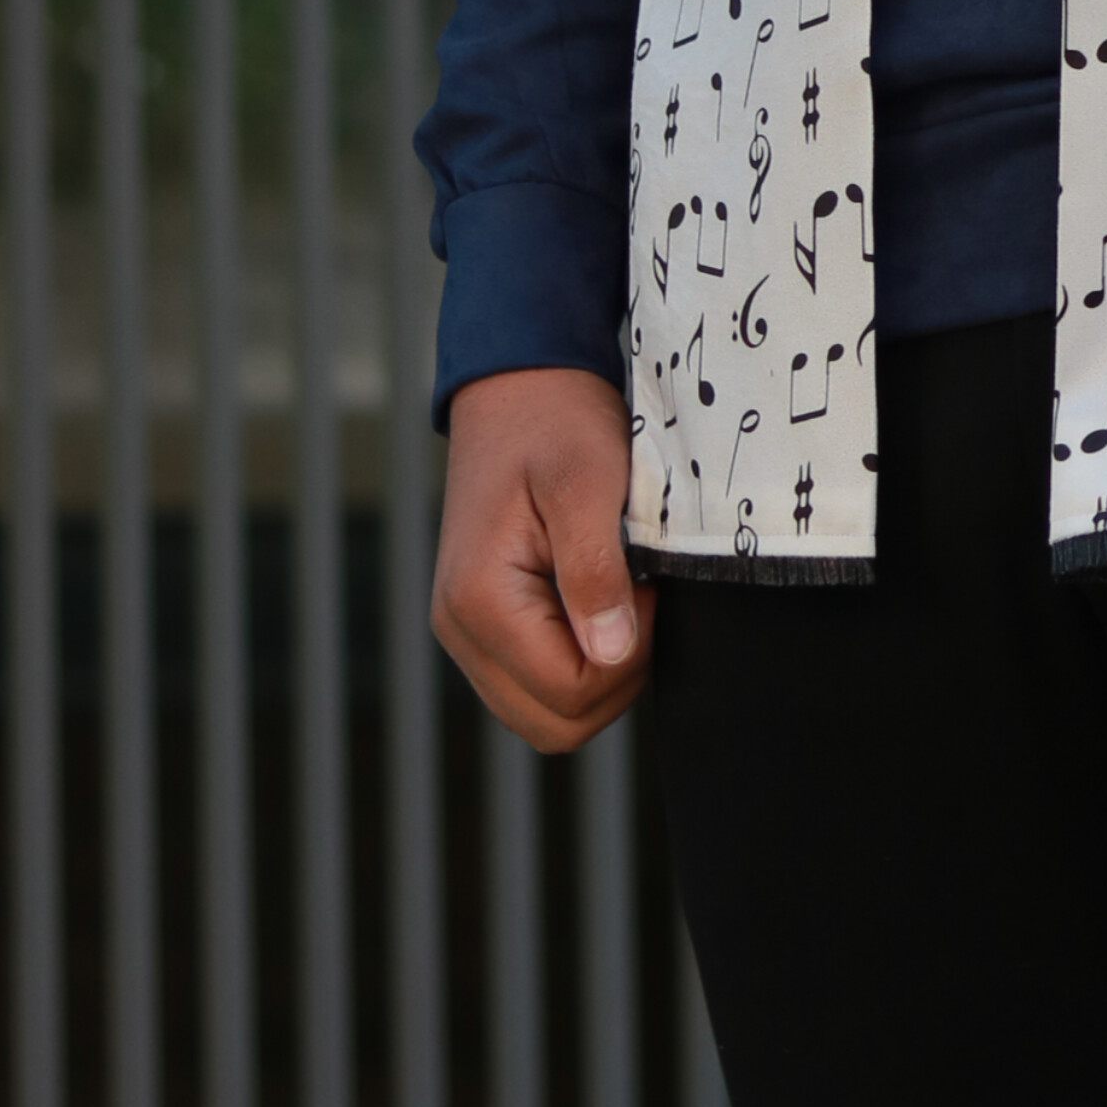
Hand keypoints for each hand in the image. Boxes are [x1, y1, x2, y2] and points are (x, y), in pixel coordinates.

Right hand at [433, 365, 655, 750]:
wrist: (519, 384)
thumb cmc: (555, 421)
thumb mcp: (587, 481)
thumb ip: (595, 571)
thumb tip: (611, 652)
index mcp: (479, 601)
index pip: (570, 692)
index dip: (629, 653)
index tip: (647, 584)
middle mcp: (459, 630)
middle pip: (556, 722)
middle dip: (617, 675)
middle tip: (640, 595)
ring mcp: (467, 633)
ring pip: (549, 713)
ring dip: (601, 672)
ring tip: (621, 592)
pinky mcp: (486, 626)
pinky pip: (539, 682)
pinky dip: (581, 659)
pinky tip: (599, 598)